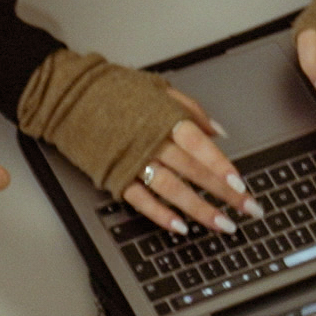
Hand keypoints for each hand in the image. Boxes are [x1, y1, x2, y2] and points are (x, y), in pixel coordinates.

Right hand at [120, 87, 246, 236]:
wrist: (68, 97)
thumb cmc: (113, 90)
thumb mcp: (157, 89)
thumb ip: (191, 109)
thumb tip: (218, 131)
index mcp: (165, 118)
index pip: (202, 146)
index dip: (223, 167)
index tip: (242, 184)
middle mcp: (152, 141)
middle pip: (195, 172)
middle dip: (224, 193)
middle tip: (247, 210)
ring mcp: (133, 161)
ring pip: (173, 190)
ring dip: (199, 210)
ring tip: (220, 224)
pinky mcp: (114, 175)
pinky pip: (141, 200)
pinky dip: (160, 215)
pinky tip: (179, 226)